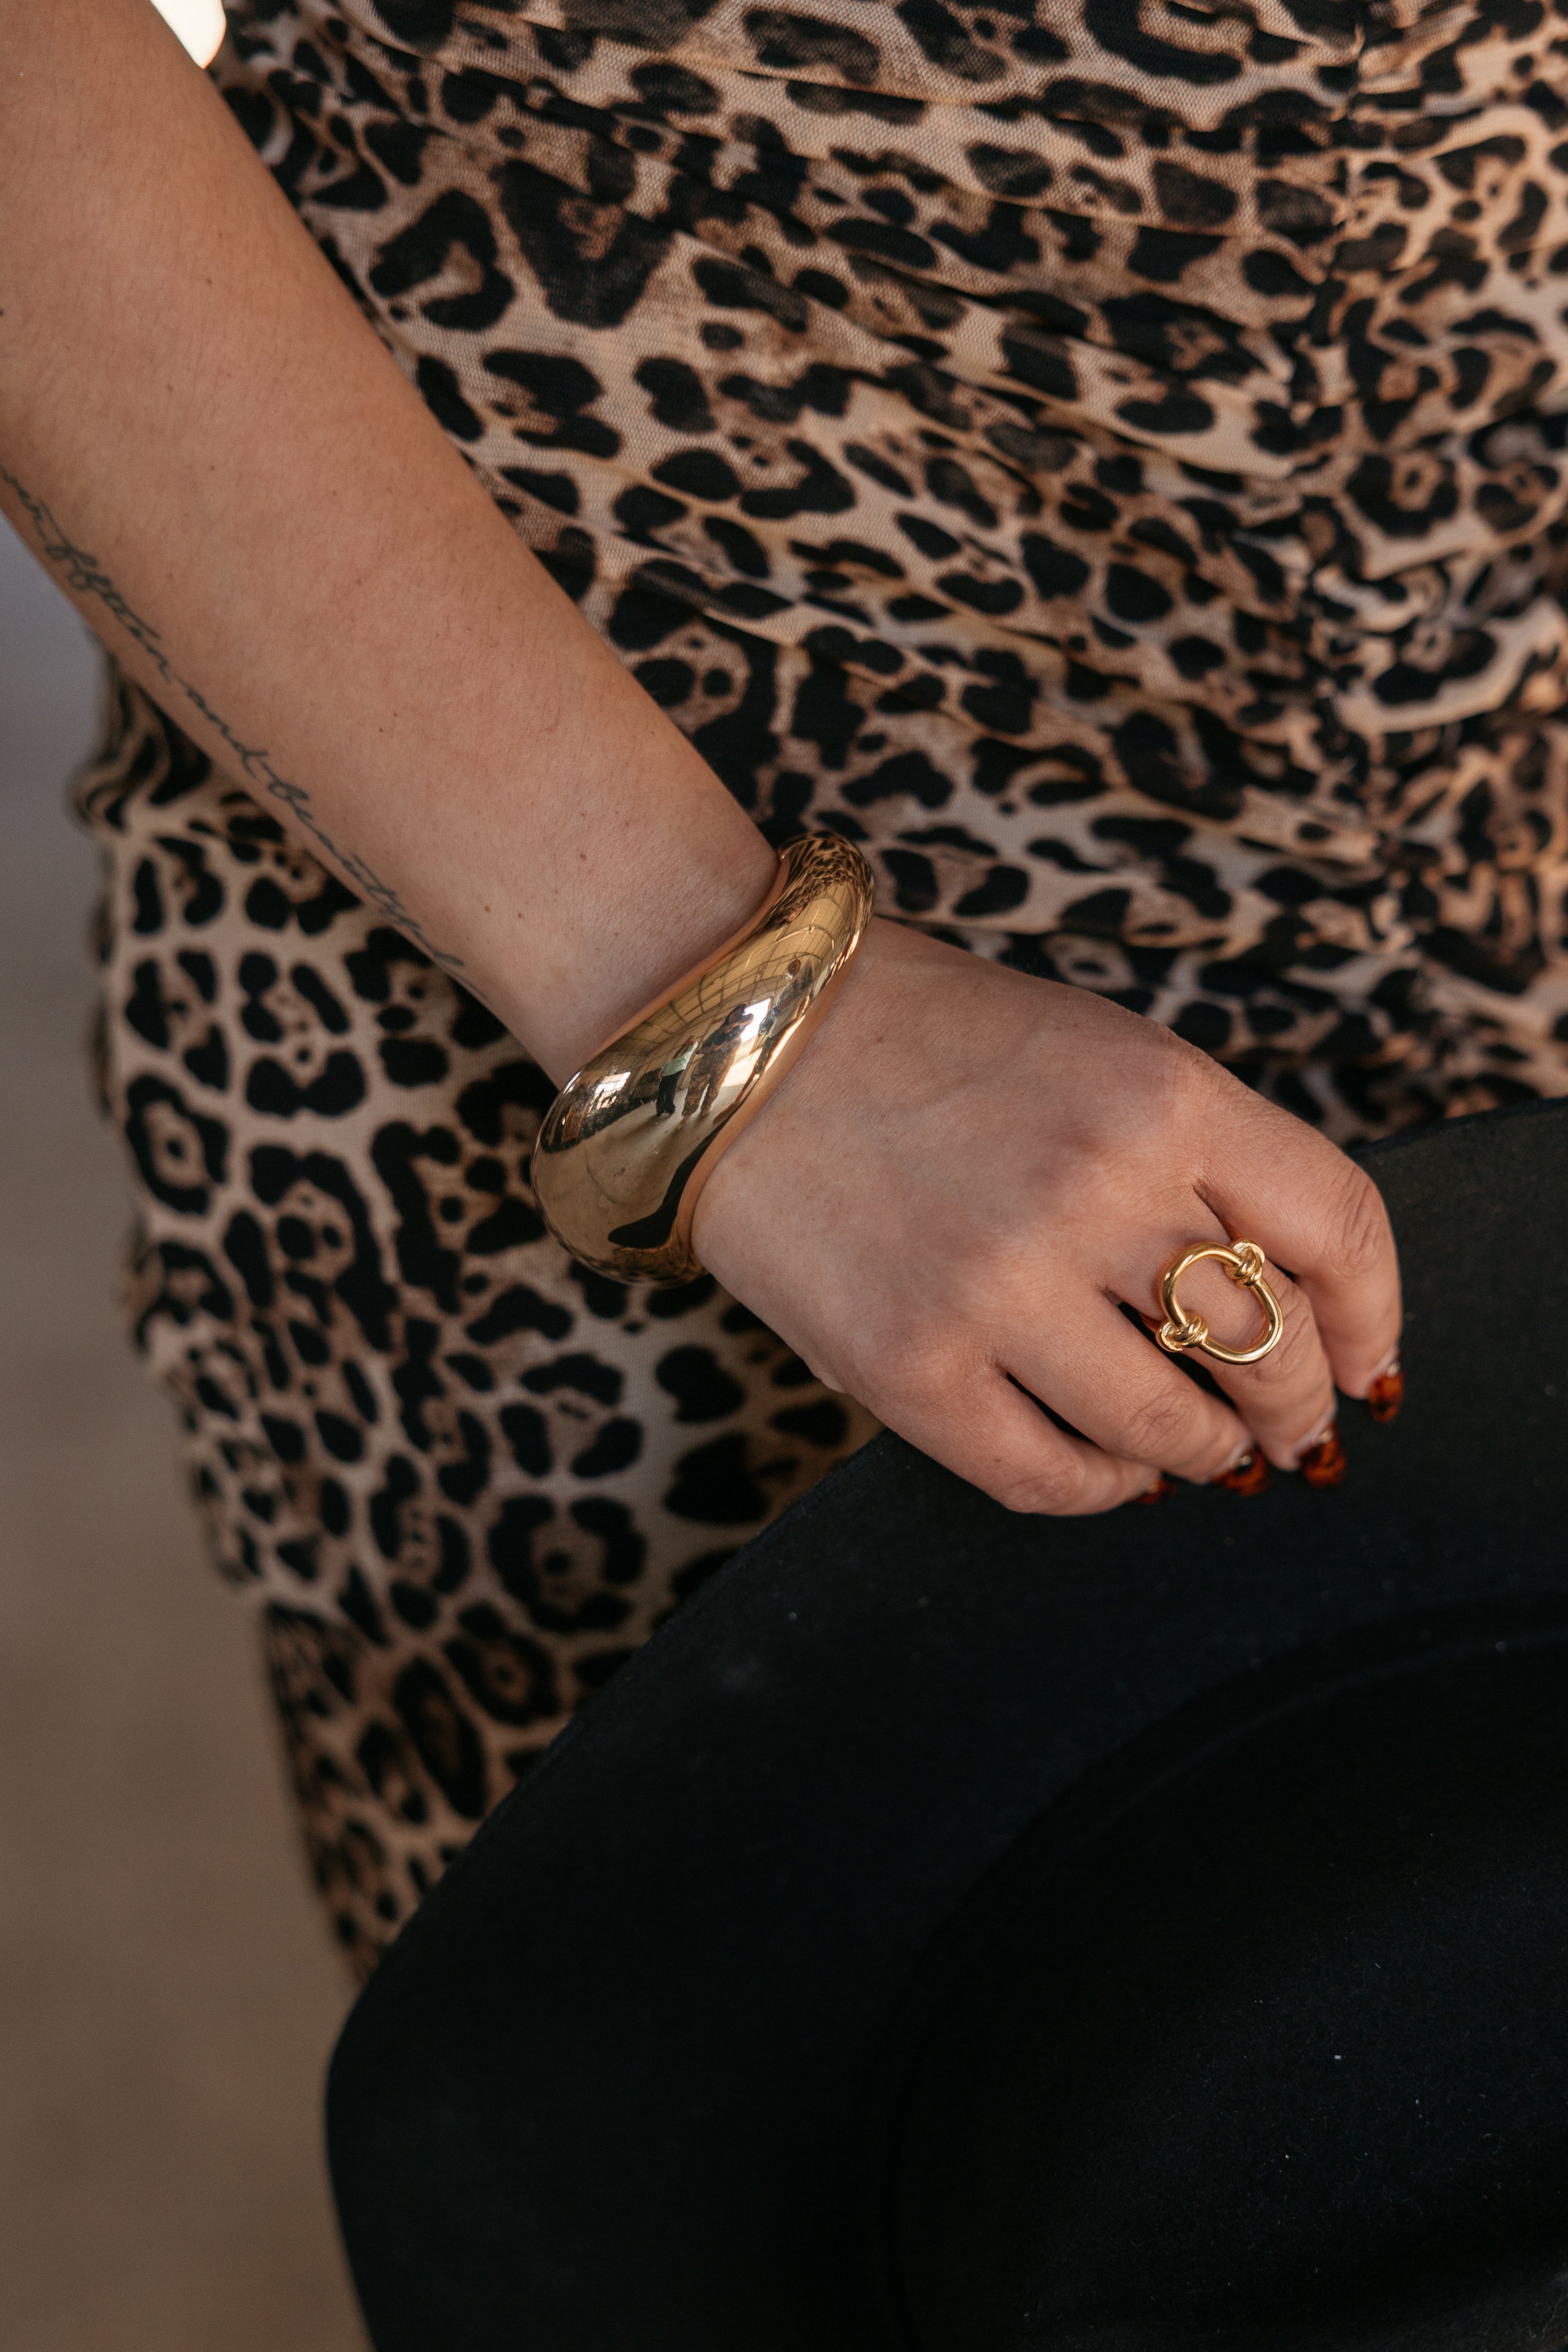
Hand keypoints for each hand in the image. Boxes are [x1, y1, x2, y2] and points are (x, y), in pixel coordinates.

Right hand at [693, 919, 1400, 1514]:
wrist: (731, 1040)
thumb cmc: (917, 1038)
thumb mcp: (1094, 1049)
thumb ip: (1196, 1155)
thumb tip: (1284, 1297)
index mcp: (1160, 1091)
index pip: (1338, 1226)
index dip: (1373, 1315)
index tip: (1364, 1359)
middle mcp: (1095, 1188)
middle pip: (1269, 1348)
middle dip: (1295, 1407)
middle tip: (1285, 1428)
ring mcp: (998, 1284)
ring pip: (1167, 1429)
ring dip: (1202, 1455)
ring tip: (1192, 1449)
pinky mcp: (908, 1364)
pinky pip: (1047, 1476)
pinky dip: (1099, 1489)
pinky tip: (1104, 1467)